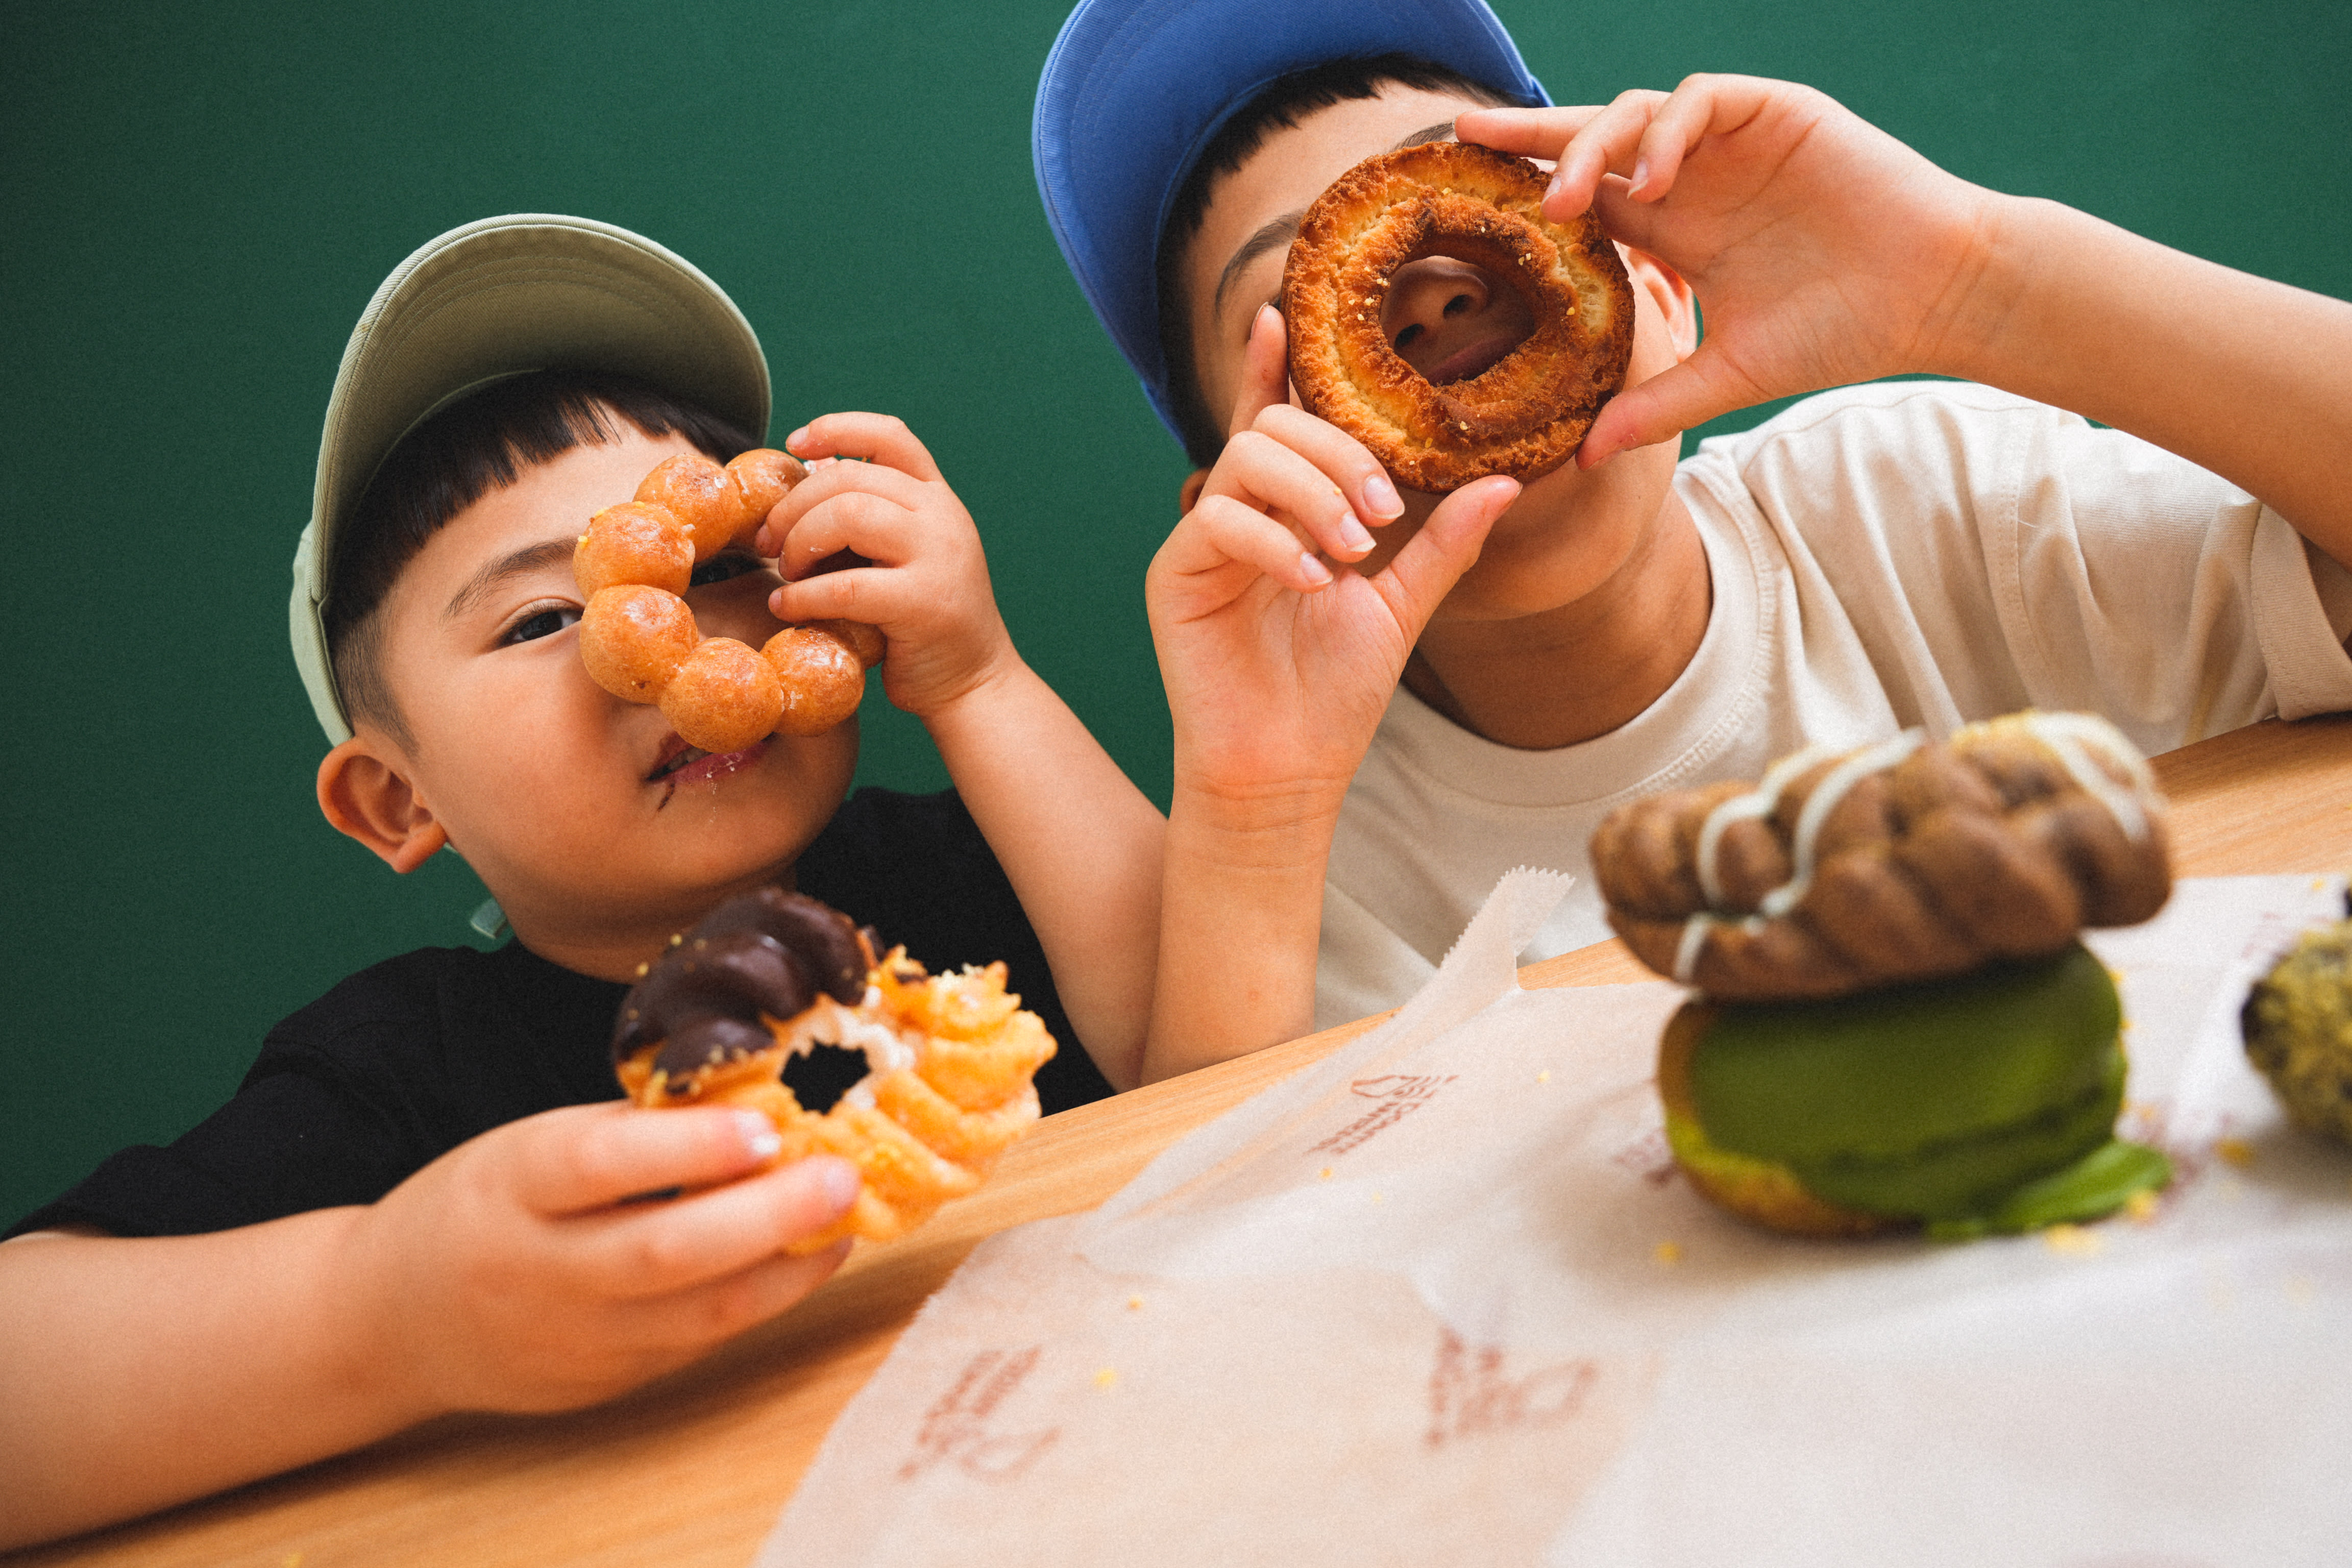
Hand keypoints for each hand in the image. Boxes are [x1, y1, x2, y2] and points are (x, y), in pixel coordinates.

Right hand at [346, 1102, 856, 1414]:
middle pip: (664, 1252)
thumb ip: (630, 1133)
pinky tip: (804, 1258)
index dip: (687, 1148)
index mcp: (513, 1185)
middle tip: (842, 1174)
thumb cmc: (483, 1203)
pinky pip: (696, 1342)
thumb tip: (756, 1096)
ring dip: (785, 1266)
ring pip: (697, 1314)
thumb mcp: (532, 1146)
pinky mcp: (603, 1384)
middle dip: (766, 1216)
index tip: (765, 1124)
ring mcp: (572, 1339)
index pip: (601, 1165)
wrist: (391, 1319)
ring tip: (845, 1217)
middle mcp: (539, 1269)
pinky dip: (758, 1298)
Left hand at [754, 413, 1017, 717]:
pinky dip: (803, 595)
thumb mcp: (906, 555)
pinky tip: (786, 607)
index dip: (837, 429)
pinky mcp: (923, 603)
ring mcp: (939, 557)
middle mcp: (943, 517)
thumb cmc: (923, 623)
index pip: (889, 437)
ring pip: (848, 515)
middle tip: (769, 541)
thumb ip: (871, 520)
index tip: (795, 444)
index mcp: (937, 499)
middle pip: (850, 476)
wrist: (973, 684)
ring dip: (800, 541)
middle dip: (794, 505)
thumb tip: (802, 483)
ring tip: (787, 573)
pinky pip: (845, 586)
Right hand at [1152, 306, 1517, 805]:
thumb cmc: (1336, 694)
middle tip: (1382, 516)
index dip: (1275, 365)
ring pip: (1245, 459)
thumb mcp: (1403, 605)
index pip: (1274, 420)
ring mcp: (1200, 541)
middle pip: (1271, 427)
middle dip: (1335, 453)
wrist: (1288, 771)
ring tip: (1354, 550)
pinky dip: (1274, 541)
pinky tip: (1314, 580)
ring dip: (1312, 492)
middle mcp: (1236, 514)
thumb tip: (1505, 481)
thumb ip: (1443, 543)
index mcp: (1284, 511)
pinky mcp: (1174, 575)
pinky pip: (1216, 519)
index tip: (1286, 314)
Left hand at [1459, 76, 1999, 463]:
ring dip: (1593, 145)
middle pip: (1592, 143)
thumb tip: (1584, 459)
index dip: (1527, 196)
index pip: (1583, 200)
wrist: (1931, 297)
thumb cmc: (1840, 330)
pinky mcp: (1774, 112)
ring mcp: (1730, 141)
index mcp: (1674, 229)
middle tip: (1467, 142)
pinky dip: (1669, 129)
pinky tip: (1653, 176)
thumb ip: (1660, 405)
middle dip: (1529, 137)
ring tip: (1565, 198)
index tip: (1465, 203)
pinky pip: (1701, 98)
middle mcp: (1693, 177)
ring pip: (1635, 113)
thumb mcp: (1731, 375)